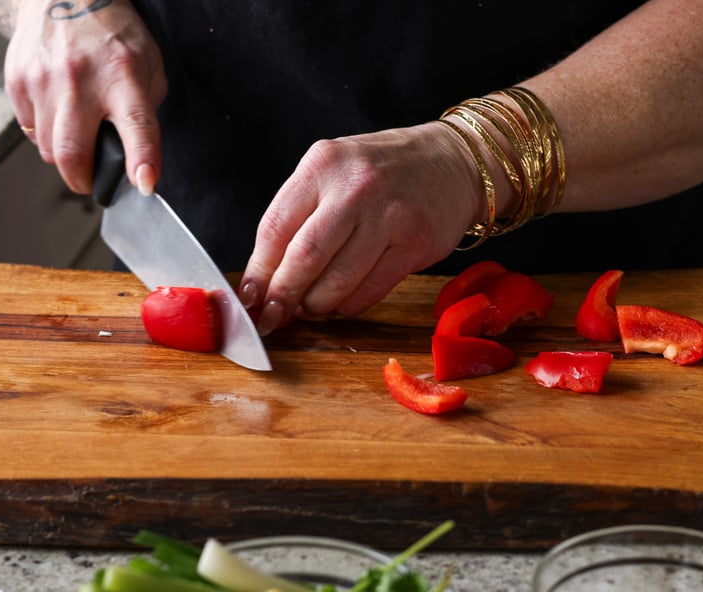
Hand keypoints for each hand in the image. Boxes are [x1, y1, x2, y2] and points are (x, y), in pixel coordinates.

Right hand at [5, 0, 166, 194]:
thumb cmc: (112, 33)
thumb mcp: (148, 66)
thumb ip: (146, 110)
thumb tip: (140, 156)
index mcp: (123, 76)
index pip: (136, 126)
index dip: (141, 160)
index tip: (144, 184)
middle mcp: (80, 80)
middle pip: (72, 154)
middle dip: (84, 180)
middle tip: (92, 180)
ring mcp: (44, 81)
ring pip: (47, 149)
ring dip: (64, 156)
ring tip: (77, 136)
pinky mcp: (17, 81)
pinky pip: (29, 130)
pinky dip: (44, 134)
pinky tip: (57, 113)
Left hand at [239, 122, 485, 335]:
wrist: (454, 163)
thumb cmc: (383, 172)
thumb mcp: (334, 173)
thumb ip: (299, 218)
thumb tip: (264, 280)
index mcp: (323, 166)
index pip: (274, 228)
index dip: (258, 272)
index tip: (248, 299)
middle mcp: (355, 188)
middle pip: (303, 259)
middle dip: (281, 297)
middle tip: (271, 317)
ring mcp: (388, 217)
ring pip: (336, 283)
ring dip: (315, 306)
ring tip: (309, 308)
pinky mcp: (414, 245)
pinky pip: (369, 292)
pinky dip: (347, 306)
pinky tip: (342, 301)